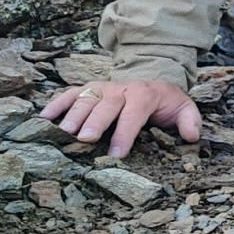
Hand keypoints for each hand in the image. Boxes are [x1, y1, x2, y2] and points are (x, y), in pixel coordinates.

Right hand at [40, 80, 201, 158]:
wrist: (151, 79)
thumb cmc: (165, 102)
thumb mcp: (183, 108)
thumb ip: (190, 121)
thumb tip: (192, 136)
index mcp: (144, 95)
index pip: (134, 113)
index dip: (125, 133)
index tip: (116, 154)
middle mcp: (120, 89)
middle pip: (106, 104)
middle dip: (94, 121)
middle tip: (83, 140)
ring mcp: (101, 88)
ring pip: (85, 98)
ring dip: (73, 115)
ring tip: (62, 133)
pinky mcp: (86, 89)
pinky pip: (68, 94)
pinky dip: (55, 105)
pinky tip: (42, 120)